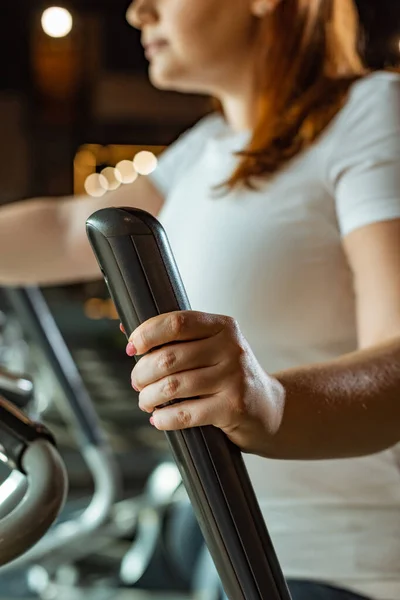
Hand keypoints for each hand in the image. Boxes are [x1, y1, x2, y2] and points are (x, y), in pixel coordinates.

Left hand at [126, 311, 284, 454]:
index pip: (177, 322)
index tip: (132, 347)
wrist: (269, 408)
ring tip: (145, 400)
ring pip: (173, 386)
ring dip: (149, 396)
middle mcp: (231, 348)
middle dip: (142, 372)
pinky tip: (158, 418)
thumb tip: (124, 325)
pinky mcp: (232, 407)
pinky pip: (185, 413)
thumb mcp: (213, 348)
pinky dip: (163, 418)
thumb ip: (177, 338)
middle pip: (169, 357)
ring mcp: (234, 378)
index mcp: (223, 326)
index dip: (146, 333)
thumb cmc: (229, 375)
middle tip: (136, 382)